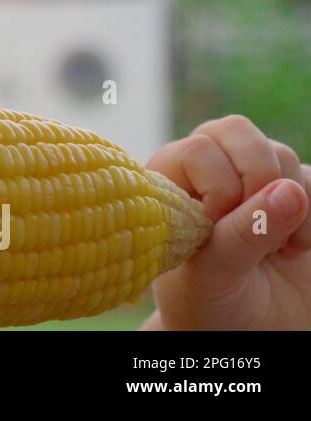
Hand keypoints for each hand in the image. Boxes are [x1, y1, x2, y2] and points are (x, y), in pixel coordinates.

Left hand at [146, 115, 310, 328]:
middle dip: (257, 178)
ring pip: (281, 154)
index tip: (217, 228)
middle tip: (255, 230)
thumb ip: (245, 233)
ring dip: (287, 205)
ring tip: (270, 249)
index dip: (218, 186)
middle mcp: (208, 169)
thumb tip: (290, 191)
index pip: (197, 148)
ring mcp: (252, 179)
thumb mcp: (214, 274)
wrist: (245, 332)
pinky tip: (293, 249)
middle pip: (237, 131)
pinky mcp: (294, 195)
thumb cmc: (207, 303)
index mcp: (169, 181)